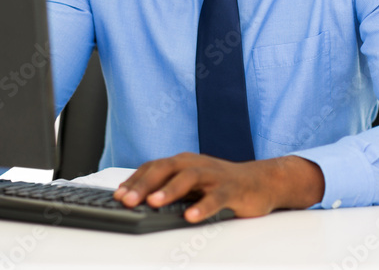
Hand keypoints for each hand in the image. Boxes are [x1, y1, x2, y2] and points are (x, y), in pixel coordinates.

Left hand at [113, 152, 323, 222]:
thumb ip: (169, 188)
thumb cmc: (220, 183)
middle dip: (145, 184)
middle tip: (127, 200)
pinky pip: (216, 197)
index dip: (134, 180)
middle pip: (166, 169)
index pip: (153, 167)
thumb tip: (138, 201)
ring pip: (189, 178)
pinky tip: (191, 216)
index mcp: (183, 162)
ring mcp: (214, 175)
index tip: (117, 195)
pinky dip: (202, 206)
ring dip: (170, 190)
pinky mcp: (231, 189)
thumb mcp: (191, 184)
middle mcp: (196, 164)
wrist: (261, 181)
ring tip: (154, 203)